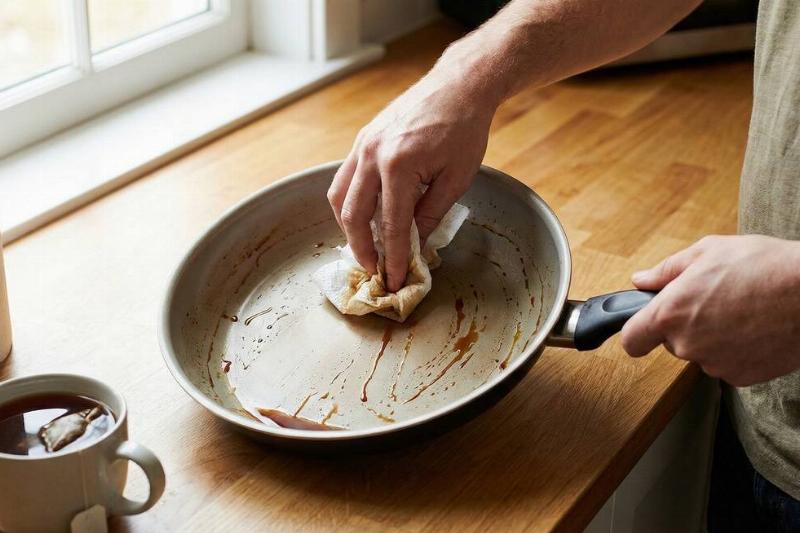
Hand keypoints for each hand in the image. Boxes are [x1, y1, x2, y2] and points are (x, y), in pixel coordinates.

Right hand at [327, 60, 496, 291]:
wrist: (458, 86)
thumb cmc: (464, 129)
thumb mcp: (456, 178)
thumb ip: (432, 214)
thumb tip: (416, 245)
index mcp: (399, 166)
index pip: (391, 225)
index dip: (392, 256)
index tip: (393, 279)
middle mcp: (372, 155)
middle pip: (353, 214)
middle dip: (361, 248)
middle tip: (373, 269)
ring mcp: (363, 145)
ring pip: (339, 196)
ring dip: (347, 226)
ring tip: (363, 246)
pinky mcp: (362, 139)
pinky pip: (344, 178)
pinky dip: (349, 202)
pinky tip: (363, 215)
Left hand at [620, 235, 799, 385]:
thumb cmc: (764, 266)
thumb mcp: (707, 252)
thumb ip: (666, 270)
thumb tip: (641, 280)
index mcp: (671, 313)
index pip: (632, 340)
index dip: (636, 334)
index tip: (643, 329)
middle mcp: (687, 344)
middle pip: (671, 343)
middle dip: (685, 324)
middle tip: (714, 300)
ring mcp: (714, 364)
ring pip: (701, 353)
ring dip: (712, 337)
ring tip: (742, 310)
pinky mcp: (742, 377)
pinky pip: (727, 364)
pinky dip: (736, 350)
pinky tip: (755, 328)